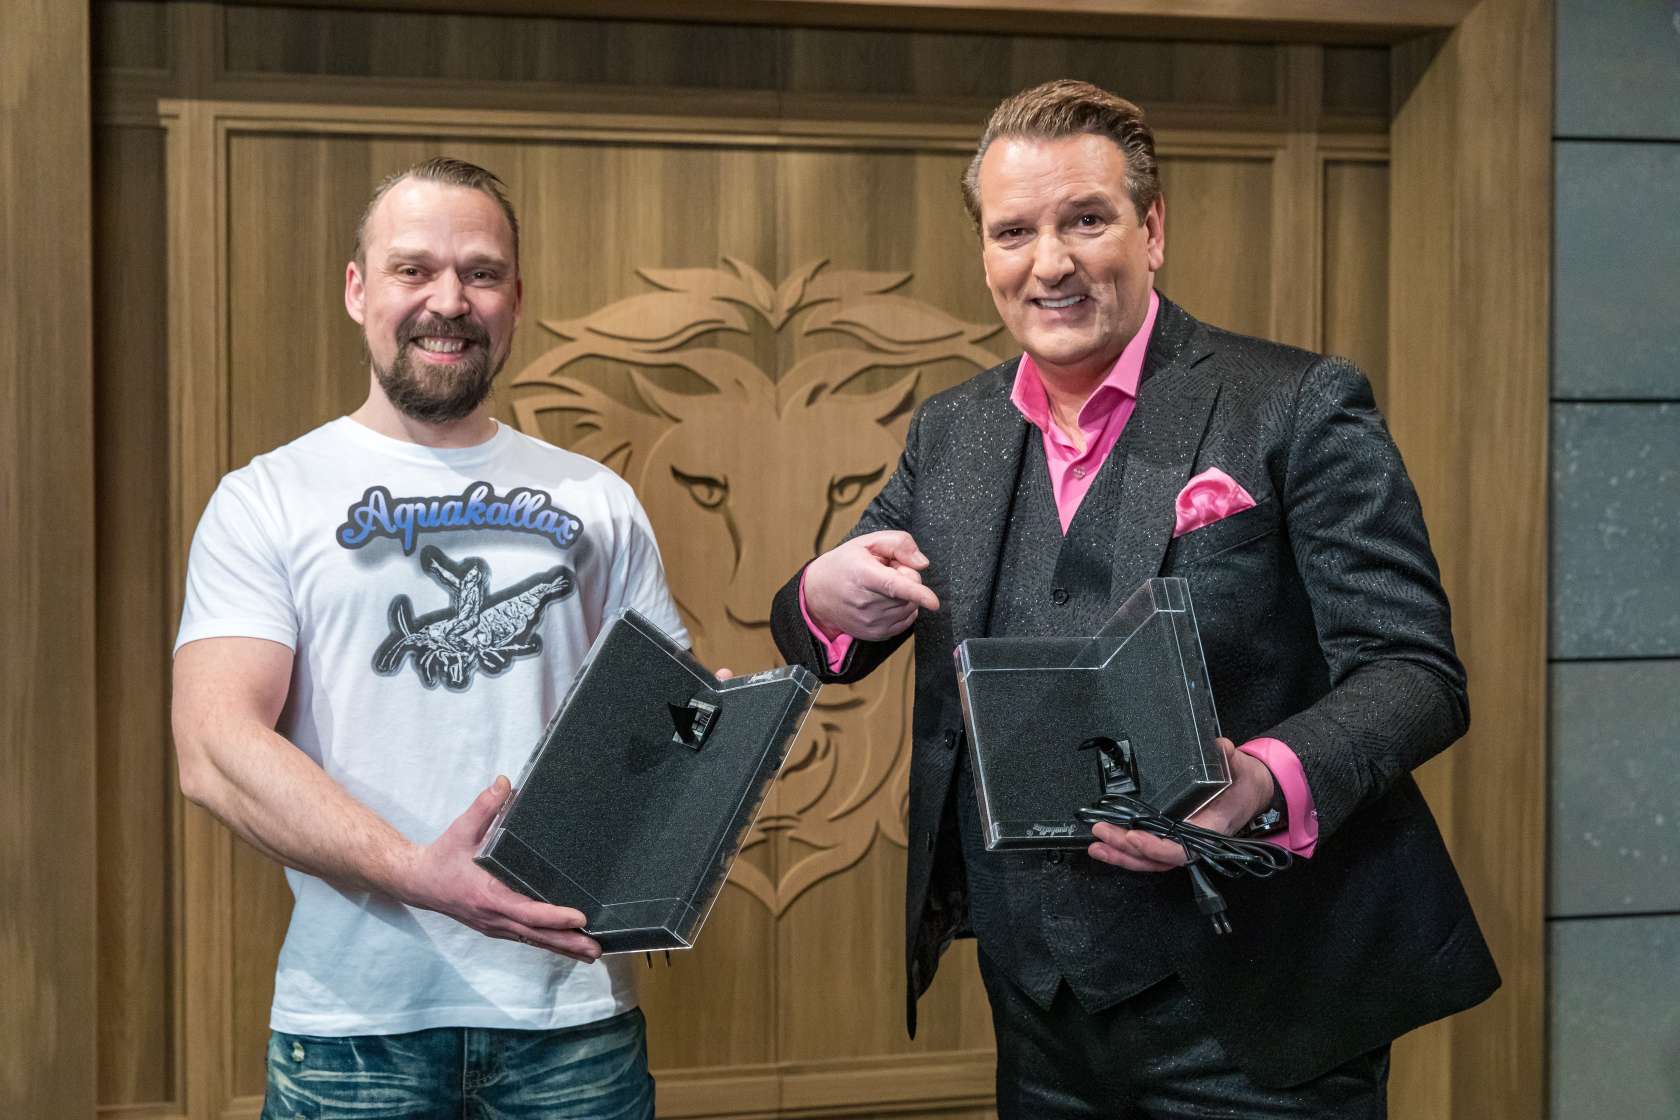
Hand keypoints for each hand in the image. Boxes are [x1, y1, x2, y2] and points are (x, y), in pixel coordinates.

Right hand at [399, 776, 601, 961]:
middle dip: (567, 941)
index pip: (525, 910)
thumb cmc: (442, 857)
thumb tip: (504, 782)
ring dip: (562, 947)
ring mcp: (495, 925)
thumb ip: (484, 806)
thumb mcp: (461, 829)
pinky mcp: (495, 927)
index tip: (578, 917)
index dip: (552, 916)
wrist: (417, 882)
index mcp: (488, 895)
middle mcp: (493, 917)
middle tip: (596, 948)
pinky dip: (548, 943)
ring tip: (592, 952)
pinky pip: (526, 938)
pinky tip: (567, 946)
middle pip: (536, 934)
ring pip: (533, 940)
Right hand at [803, 530, 940, 641]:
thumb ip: (898, 543)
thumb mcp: (867, 542)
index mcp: (863, 575)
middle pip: (909, 594)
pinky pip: (906, 621)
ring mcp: (871, 622)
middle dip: (906, 579)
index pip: (895, 586)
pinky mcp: (875, 634)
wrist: (818, 593)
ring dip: (904, 596)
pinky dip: (903, 609)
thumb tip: (921, 563)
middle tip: (885, 572)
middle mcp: (866, 602)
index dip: (917, 593)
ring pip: (910, 608)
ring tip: (881, 587)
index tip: (933, 602)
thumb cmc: (844, 565)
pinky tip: (885, 600)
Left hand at [1087, 739, 1273, 871]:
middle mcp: (1195, 841)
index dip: (1156, 847)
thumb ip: (1227, 758)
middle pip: (1157, 857)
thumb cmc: (1243, 782)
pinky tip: (1106, 847)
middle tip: (1102, 832)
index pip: (1181, 848)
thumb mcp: (1238, 766)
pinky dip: (1126, 852)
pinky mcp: (1172, 838)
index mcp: (1211, 829)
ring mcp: (1183, 842)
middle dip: (1126, 849)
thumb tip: (1220, 748)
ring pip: (1150, 860)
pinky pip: (1149, 852)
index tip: (1134, 836)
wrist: (1250, 790)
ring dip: (1121, 855)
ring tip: (1096, 846)